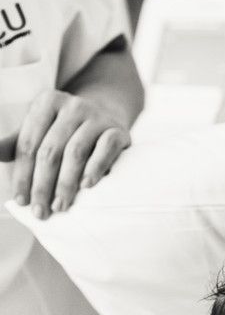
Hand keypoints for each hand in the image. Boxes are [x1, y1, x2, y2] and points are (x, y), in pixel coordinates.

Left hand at [12, 89, 130, 217]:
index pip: (28, 143)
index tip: (21, 201)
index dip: (22, 175)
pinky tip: (87, 186)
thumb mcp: (41, 130)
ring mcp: (97, 116)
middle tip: (41, 211)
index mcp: (46, 102)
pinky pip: (105, 150)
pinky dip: (96, 168)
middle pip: (50, 150)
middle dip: (43, 185)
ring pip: (76, 152)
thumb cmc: (68, 130)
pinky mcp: (118, 130)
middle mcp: (72, 105)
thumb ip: (16, 144)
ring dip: (66, 183)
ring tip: (60, 206)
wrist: (108, 115)